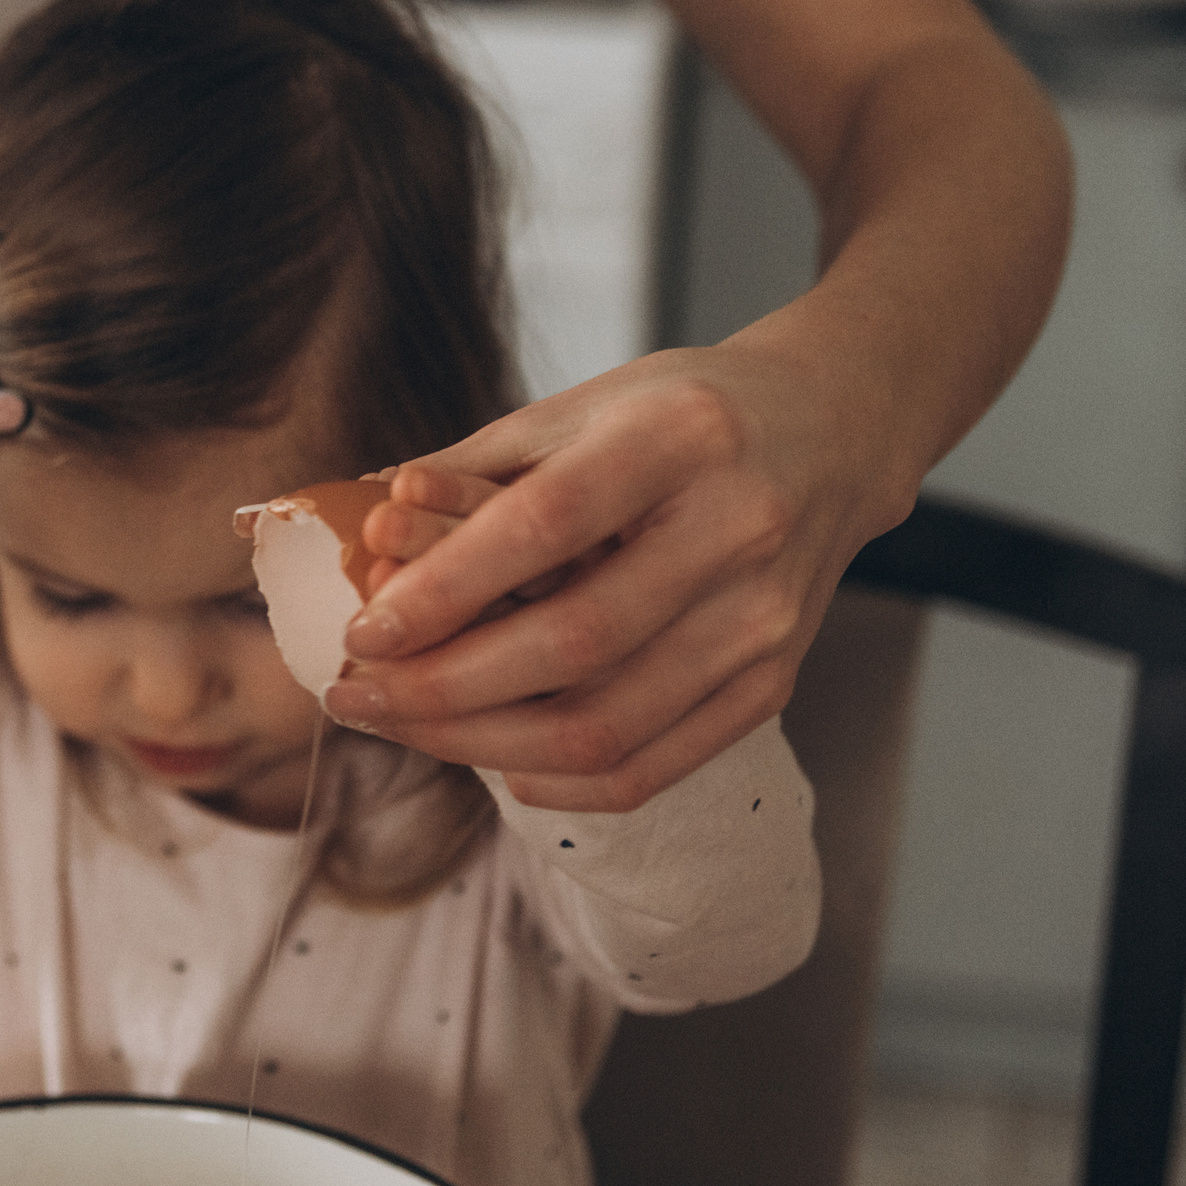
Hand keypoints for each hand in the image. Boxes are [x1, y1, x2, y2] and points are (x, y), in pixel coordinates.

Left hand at [322, 344, 914, 810]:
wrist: (832, 433)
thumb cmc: (686, 414)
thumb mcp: (585, 403)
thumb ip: (475, 466)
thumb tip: (361, 532)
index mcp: (681, 435)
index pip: (545, 525)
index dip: (445, 589)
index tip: (362, 630)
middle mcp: (738, 528)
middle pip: (573, 643)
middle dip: (442, 687)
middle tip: (353, 694)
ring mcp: (763, 617)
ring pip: (605, 726)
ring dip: (480, 743)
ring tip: (401, 727)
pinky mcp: (773, 681)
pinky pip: (652, 766)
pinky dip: (559, 782)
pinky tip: (493, 761)